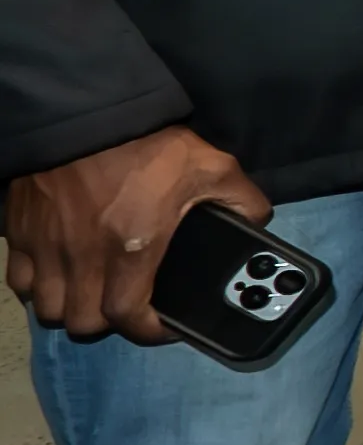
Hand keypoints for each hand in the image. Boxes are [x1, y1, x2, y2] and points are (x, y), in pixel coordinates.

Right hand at [5, 125, 263, 341]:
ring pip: (48, 308)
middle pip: (83, 322)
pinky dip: (37, 287)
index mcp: (133, 248)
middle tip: (126, 305)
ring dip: (70, 308)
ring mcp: (46, 247)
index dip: (150, 331)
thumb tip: (257, 224)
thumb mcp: (214, 168)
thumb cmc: (150, 145)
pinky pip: (19, 281)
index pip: (130, 318)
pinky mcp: (19, 232)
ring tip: (92, 292)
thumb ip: (243, 201)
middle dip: (108, 322)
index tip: (164, 324)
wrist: (87, 113)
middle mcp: (83, 257)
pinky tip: (59, 272)